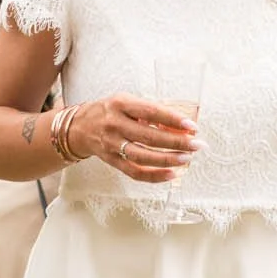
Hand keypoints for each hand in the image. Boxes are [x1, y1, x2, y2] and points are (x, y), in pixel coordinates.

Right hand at [67, 94, 201, 184]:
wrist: (79, 127)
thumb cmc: (110, 111)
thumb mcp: (127, 101)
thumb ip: (150, 110)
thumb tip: (180, 123)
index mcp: (120, 104)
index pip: (151, 111)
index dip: (173, 119)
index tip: (192, 126)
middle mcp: (115, 124)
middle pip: (149, 136)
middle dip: (177, 142)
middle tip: (196, 145)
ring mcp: (112, 145)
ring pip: (143, 156)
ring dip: (168, 159)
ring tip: (187, 158)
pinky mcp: (112, 161)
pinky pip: (135, 172)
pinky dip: (155, 175)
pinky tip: (172, 174)